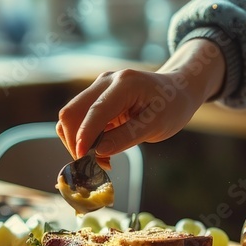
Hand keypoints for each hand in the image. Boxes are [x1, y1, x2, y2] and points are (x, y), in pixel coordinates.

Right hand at [56, 39, 225, 167]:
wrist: (175, 90)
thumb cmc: (171, 106)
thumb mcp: (156, 125)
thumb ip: (126, 137)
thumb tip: (98, 151)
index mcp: (124, 84)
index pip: (95, 111)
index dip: (85, 136)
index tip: (81, 158)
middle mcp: (106, 81)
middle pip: (72, 112)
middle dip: (76, 141)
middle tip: (94, 164)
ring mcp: (98, 88)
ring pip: (70, 117)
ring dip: (78, 141)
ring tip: (102, 159)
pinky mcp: (95, 99)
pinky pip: (79, 120)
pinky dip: (84, 139)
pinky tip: (102, 151)